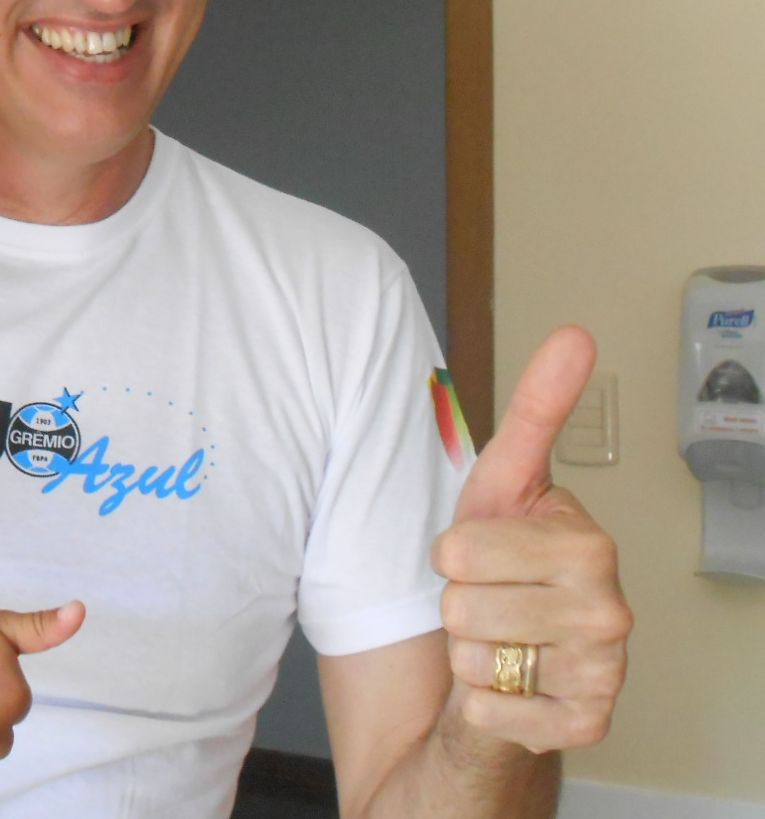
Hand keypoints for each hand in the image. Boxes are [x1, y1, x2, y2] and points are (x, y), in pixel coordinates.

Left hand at [432, 326, 631, 753]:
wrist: (509, 658)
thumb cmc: (500, 568)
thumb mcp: (503, 483)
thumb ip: (537, 409)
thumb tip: (575, 336)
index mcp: (589, 543)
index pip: (461, 548)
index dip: (451, 553)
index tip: (482, 553)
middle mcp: (611, 610)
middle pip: (463, 604)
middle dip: (457, 604)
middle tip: (489, 601)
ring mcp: (603, 674)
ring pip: (471, 657)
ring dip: (466, 652)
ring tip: (498, 640)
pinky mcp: (583, 727)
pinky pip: (487, 711)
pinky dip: (479, 704)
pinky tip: (509, 687)